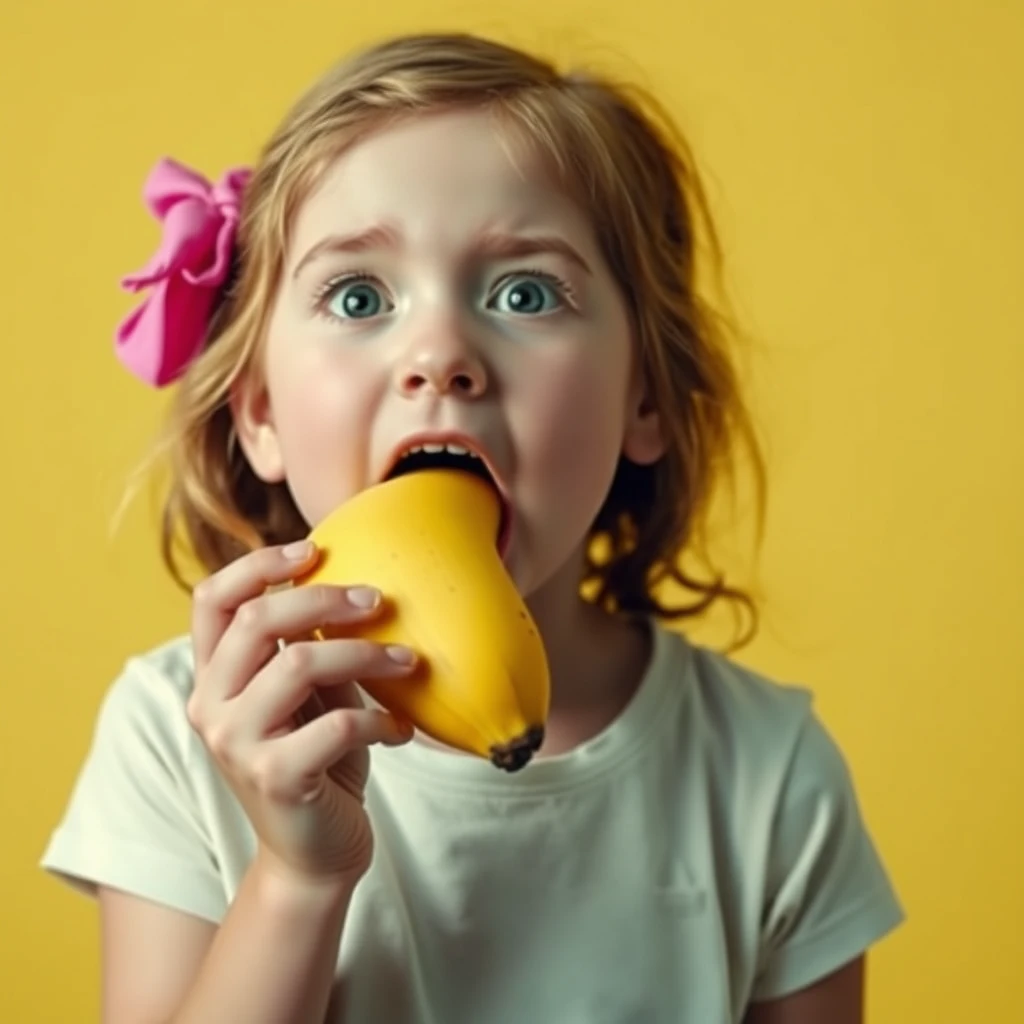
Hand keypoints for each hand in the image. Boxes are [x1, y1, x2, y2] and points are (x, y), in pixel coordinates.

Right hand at [186, 540, 417, 886]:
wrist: (315, 854)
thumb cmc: (318, 762)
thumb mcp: (308, 697)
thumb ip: (308, 648)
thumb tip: (356, 586)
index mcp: (213, 677)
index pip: (212, 600)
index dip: (258, 565)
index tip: (314, 549)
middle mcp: (209, 705)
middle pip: (258, 620)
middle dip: (326, 599)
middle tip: (379, 600)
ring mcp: (235, 743)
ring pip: (299, 663)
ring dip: (366, 653)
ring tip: (409, 659)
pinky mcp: (274, 777)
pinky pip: (339, 725)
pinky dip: (382, 719)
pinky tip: (402, 729)